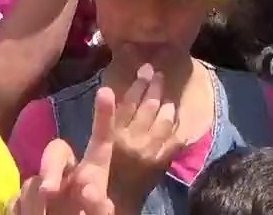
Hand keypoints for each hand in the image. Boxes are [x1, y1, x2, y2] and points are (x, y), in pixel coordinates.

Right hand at [12, 89, 118, 214]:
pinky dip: (20, 211)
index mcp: (91, 174)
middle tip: (49, 191)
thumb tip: (92, 193)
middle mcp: (67, 175)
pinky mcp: (18, 200)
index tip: (106, 91)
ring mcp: (42, 186)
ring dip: (35, 204)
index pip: (100, 141)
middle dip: (51, 167)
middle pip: (56, 151)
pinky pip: (14, 200)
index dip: (104, 117)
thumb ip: (97, 207)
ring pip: (33, 182)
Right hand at [107, 64, 185, 207]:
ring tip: (167, 94)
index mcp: (114, 134)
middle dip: (154, 87)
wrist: (116, 203)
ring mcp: (151, 151)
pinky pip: (175, 139)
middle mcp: (133, 140)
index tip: (144, 70)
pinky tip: (178, 117)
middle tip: (158, 74)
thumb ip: (103, 120)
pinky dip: (178, 127)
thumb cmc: (100, 175)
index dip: (137, 85)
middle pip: (148, 107)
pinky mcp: (162, 161)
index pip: (128, 103)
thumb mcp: (94, 147)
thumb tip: (107, 90)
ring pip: (163, 120)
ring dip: (166, 104)